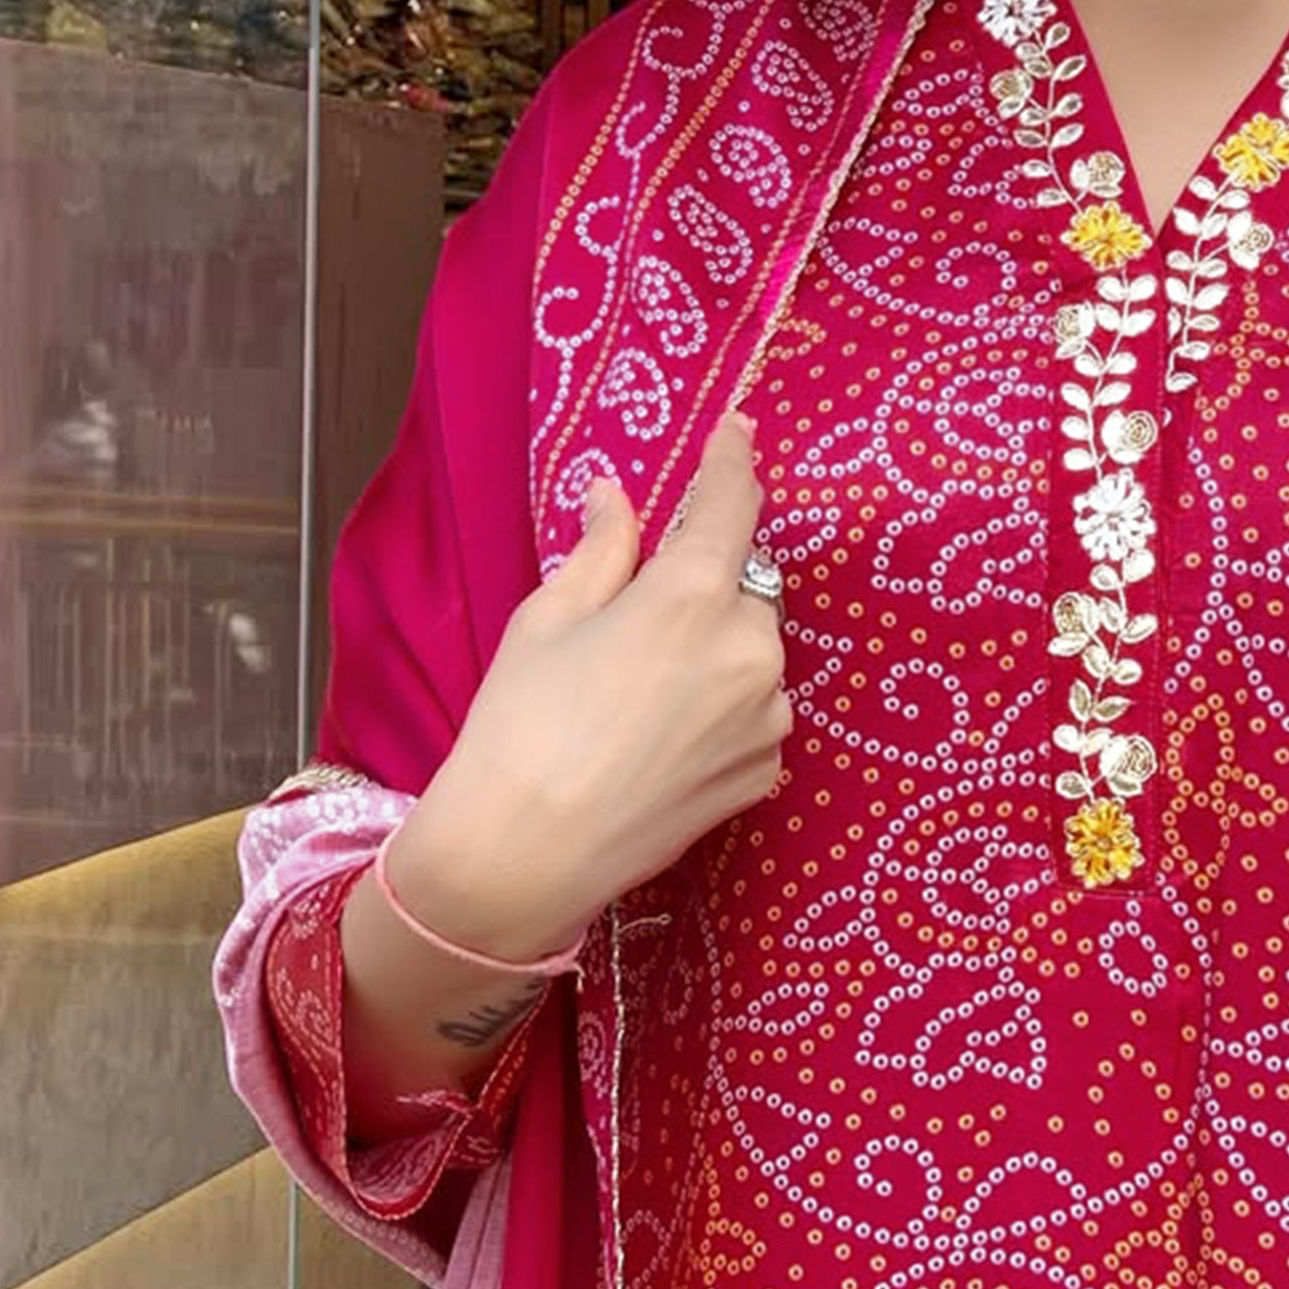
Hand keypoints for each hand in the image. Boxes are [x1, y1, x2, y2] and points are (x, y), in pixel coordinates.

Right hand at [393, 414, 794, 961]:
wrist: (525, 855)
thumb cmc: (521, 726)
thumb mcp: (549, 619)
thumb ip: (602, 550)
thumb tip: (617, 496)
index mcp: (695, 597)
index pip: (733, 506)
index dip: (733, 463)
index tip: (737, 433)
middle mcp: (752, 653)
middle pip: (746, 587)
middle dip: (706, 585)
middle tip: (640, 617)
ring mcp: (767, 719)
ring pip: (753, 653)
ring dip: (716, 649)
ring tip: (640, 691)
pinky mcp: (766, 773)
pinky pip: (753, 713)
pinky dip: (722, 707)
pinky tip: (660, 733)